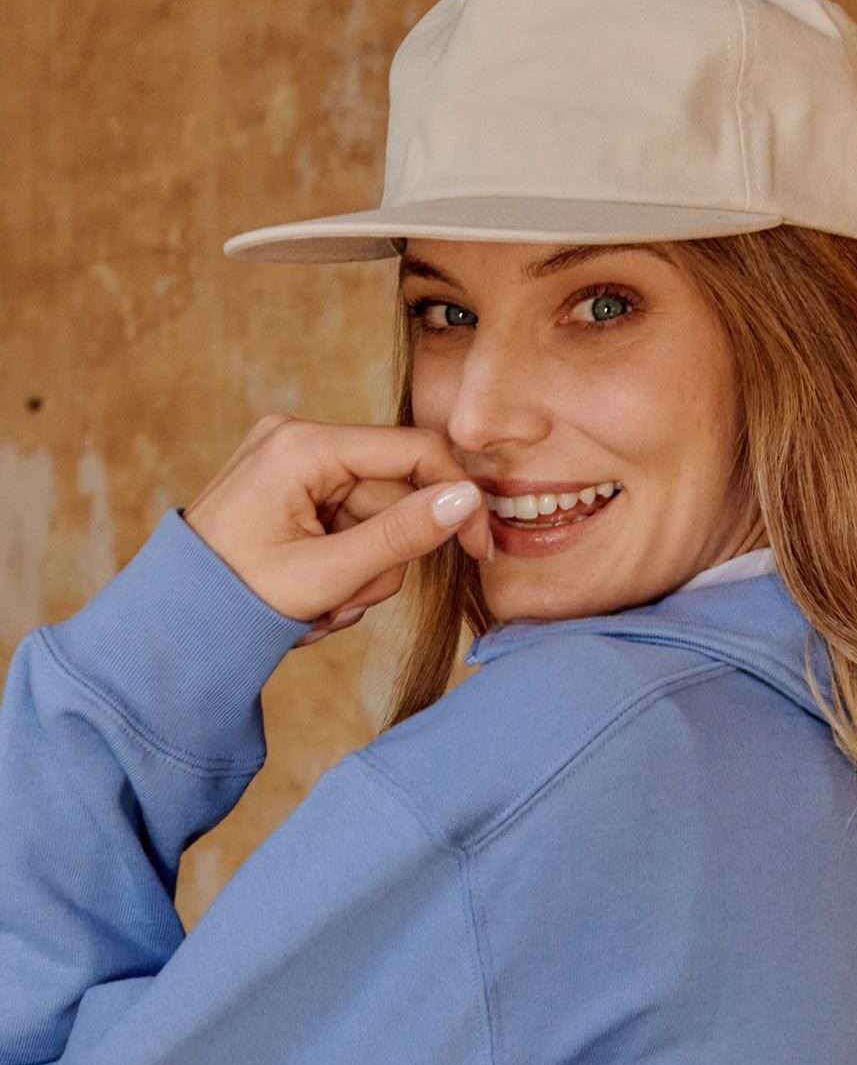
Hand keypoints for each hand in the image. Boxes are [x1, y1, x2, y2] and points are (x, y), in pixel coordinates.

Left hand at [182, 415, 491, 646]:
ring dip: (362, 572)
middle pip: (393, 494)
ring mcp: (291, 462)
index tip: (479, 549)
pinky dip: (343, 565)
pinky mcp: (290, 486)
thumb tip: (469, 497)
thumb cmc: (232, 601)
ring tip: (320, 607)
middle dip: (382, 558)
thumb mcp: (326, 574)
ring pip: (375, 516)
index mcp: (301, 446)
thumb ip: (402, 535)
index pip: (412, 451)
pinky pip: (348, 521)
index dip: (455, 499)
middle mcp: (296, 439)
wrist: (169, 625)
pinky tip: (312, 595)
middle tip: (345, 603)